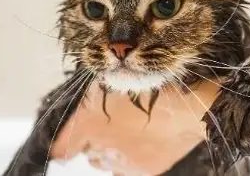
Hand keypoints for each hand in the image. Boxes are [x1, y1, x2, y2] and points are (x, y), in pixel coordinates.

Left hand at [51, 80, 219, 174]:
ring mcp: (122, 161)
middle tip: (107, 128)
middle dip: (92, 143)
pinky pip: (126, 168)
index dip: (61, 147)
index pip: (62, 147)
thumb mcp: (115, 82)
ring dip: (109, 153)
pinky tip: (143, 143)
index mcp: (88, 121)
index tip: (61, 149)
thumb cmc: (152, 84)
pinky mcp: (142, 169)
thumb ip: (92, 97)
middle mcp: (100, 145)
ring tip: (126, 136)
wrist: (188, 105)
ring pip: (105, 162)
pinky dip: (129, 160)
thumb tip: (82, 109)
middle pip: (87, 153)